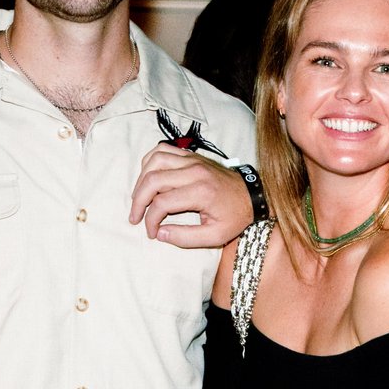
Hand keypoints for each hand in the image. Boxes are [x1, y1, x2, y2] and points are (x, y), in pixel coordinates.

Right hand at [128, 145, 255, 248]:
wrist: (253, 194)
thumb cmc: (235, 216)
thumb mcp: (216, 236)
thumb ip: (186, 238)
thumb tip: (160, 234)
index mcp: (201, 192)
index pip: (162, 203)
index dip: (150, 220)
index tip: (152, 232)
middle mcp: (194, 171)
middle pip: (152, 180)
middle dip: (138, 201)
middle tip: (135, 217)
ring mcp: (192, 160)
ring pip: (154, 161)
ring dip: (141, 180)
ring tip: (139, 199)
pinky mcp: (191, 155)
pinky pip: (162, 150)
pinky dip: (150, 162)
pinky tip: (148, 178)